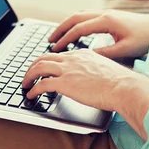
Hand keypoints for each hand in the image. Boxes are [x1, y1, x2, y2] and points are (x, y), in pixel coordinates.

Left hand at [21, 49, 140, 110]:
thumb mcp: (105, 69)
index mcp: (82, 54)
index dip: (48, 62)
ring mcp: (67, 70)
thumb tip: (91, 79)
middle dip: (33, 66)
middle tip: (28, 75)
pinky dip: (33, 89)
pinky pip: (42, 84)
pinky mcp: (65, 83)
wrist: (123, 86)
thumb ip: (94, 70)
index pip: (59, 55)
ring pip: (39, 68)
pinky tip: (31, 95)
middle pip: (44, 58)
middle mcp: (72, 59)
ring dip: (28, 76)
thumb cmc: (119, 82)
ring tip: (25, 84)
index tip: (44, 69)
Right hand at [49, 10, 148, 59]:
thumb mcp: (124, 50)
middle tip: (49, 40)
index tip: (54, 49)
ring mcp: (108, 13)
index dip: (64, 39)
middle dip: (60, 28)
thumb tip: (85, 57)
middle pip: (75, 17)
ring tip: (59, 36)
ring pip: (81, 15)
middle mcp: (105, 14)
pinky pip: (88, 17)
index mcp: (106, 21)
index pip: (78, 29)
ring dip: (68, 24)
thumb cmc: (146, 39)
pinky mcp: (112, 16)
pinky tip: (77, 33)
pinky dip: (78, 24)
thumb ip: (104, 53)